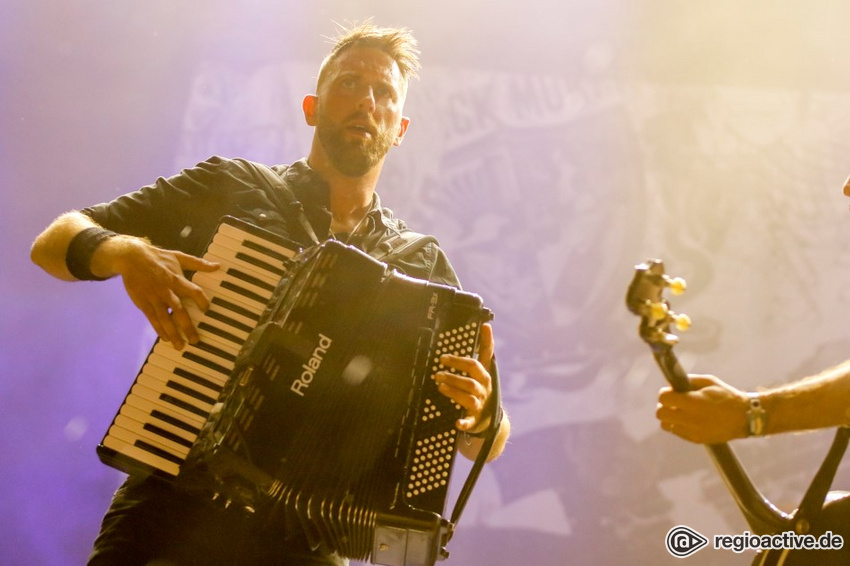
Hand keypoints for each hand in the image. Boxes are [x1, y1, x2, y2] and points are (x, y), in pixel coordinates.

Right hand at [98, 237, 218, 348]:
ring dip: (173, 333)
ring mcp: (154, 298)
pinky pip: (153, 319)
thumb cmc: (158, 258)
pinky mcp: (144, 303)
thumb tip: (218, 265)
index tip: (206, 310)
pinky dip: (159, 329)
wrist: (131, 257)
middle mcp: (167, 291)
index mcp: (177, 279)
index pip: (193, 291)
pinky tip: (166, 338)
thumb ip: (199, 264)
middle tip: (195, 340)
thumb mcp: (179, 257)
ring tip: (181, 346)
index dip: (201, 301)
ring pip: (165, 319)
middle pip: (179, 311)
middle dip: (187, 327)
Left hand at [434, 322, 495, 432]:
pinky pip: (469, 421)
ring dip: (454, 392)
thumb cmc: (482, 388)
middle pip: (471, 380)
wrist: (489, 419)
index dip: (478, 349)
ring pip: (468, 397)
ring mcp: (479, 404)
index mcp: (484, 375)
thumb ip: (484, 350)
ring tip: (440, 386)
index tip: (474, 336)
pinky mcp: (474, 419)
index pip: (481, 360)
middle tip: (438, 371)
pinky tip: (457, 423)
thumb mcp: (483, 370)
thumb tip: (486, 325)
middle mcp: (483, 389)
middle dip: (454, 375)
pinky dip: (464, 422)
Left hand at [656, 374, 749, 443]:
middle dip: (664, 406)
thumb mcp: (709, 382)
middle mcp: (690, 418)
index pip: (664, 399)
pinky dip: (678, 425)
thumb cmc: (727, 396)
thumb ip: (689, 381)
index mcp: (693, 402)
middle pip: (660, 413)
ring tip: (680, 412)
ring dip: (669, 417)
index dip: (665, 393)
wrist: (745, 417)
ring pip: (665, 425)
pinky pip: (676, 432)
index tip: (672, 392)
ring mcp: (692, 431)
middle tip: (674, 402)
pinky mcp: (696, 439)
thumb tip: (673, 383)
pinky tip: (688, 420)